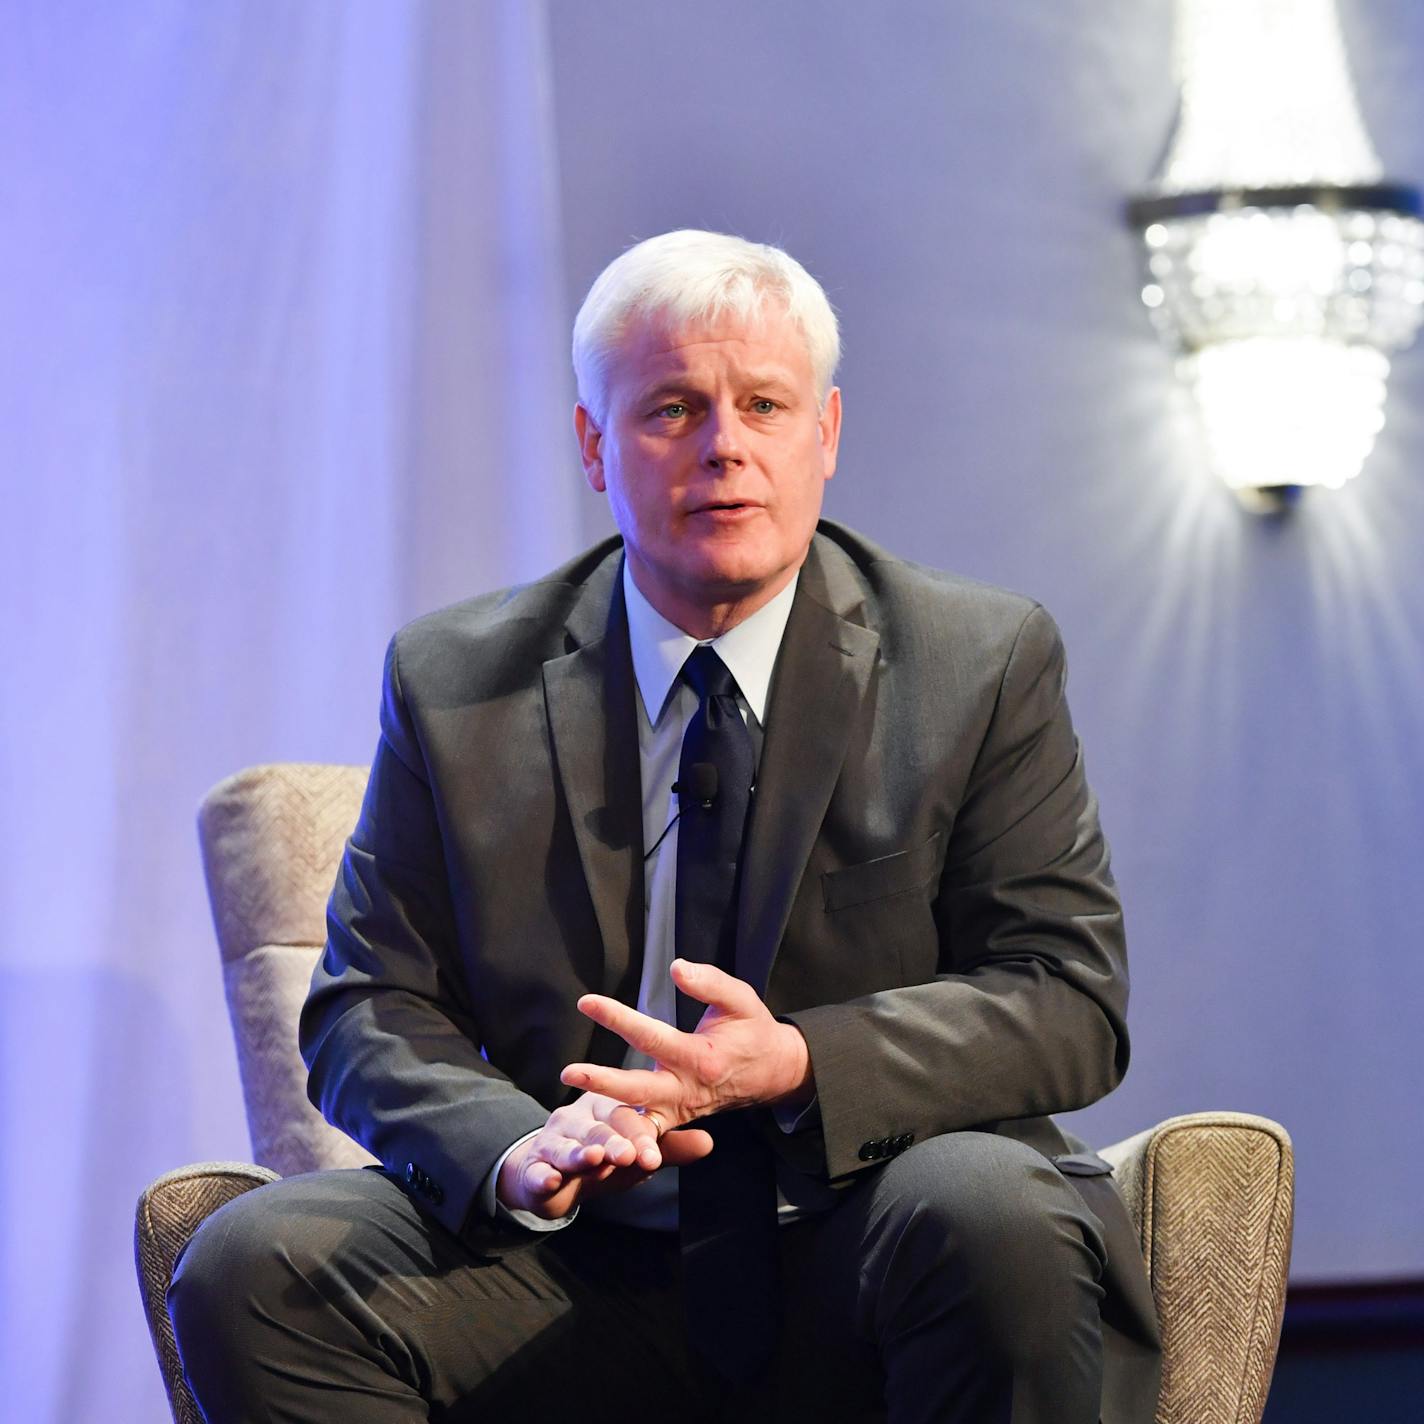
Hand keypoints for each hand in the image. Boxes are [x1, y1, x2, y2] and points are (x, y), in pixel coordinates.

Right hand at [496, 1090, 712, 1219]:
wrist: (550, 1176)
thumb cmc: (603, 1160)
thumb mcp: (635, 1155)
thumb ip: (668, 1149)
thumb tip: (709, 1143)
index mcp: (606, 1109)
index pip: (626, 1117)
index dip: (640, 1135)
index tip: (653, 1155)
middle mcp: (579, 1119)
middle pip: (598, 1130)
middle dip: (613, 1143)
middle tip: (628, 1155)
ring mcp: (554, 1141)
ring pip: (567, 1147)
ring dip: (579, 1155)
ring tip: (593, 1159)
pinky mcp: (534, 1167)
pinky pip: (537, 1171)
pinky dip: (543, 1176)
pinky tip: (549, 1180)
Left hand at [559, 959, 813, 1130]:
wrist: (773, 1072)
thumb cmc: (752, 1030)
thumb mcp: (740, 999)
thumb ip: (709, 983)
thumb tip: (676, 967)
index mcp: (701, 1056)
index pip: (651, 1037)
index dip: (617, 1019)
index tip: (586, 1002)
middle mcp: (688, 1089)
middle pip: (638, 1090)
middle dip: (601, 1081)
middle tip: (567, 1072)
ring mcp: (681, 1110)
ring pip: (639, 1120)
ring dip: (607, 1119)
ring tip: (572, 1108)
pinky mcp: (676, 1120)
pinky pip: (647, 1133)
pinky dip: (623, 1138)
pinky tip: (593, 1136)